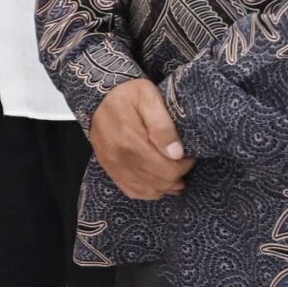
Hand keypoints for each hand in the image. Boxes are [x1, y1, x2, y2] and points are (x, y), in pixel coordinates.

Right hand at [89, 77, 191, 199]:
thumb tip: (176, 153)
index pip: (167, 169)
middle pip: (159, 181)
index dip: (184, 166)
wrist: (99, 99)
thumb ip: (163, 125)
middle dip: (177, 175)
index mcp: (130, 140)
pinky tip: (158, 182)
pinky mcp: (111, 170)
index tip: (188, 155)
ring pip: (148, 190)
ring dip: (166, 185)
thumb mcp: (148, 97)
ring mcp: (114, 167)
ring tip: (174, 172)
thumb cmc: (126, 95)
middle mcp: (120, 158)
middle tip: (183, 162)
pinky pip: (133, 191)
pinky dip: (150, 191)